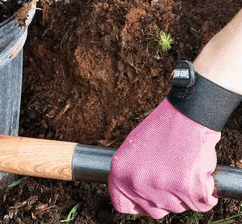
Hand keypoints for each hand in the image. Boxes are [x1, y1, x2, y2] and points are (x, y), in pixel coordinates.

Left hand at [108, 98, 219, 217]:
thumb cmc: (163, 128)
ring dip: (184, 194)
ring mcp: (160, 189)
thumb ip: (134, 174)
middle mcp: (136, 183)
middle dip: (165, 198)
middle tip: (173, 176)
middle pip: (154, 210)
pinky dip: (206, 193)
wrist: (186, 115)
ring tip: (184, 167)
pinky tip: (199, 173)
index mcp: (119, 172)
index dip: (138, 203)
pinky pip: (201, 204)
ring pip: (177, 207)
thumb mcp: (134, 150)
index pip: (123, 205)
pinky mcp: (186, 190)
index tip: (148, 198)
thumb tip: (139, 195)